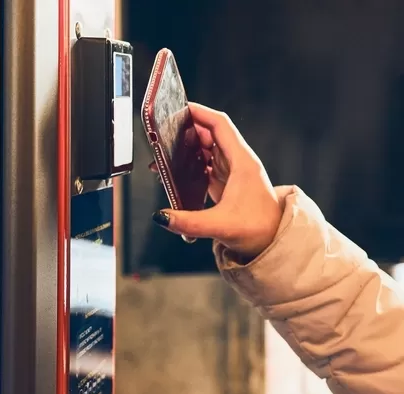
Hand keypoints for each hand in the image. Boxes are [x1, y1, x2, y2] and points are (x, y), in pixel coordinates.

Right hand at [149, 103, 281, 258]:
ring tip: (164, 151)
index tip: (180, 108)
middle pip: (210, 133)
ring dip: (187, 146)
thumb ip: (189, 222)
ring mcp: (232, 171)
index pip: (220, 126)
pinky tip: (175, 170)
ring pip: (207, 148)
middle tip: (163, 132)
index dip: (200, 113)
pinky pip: (205, 163)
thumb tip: (161, 217)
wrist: (275, 241)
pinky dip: (190, 162)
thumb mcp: (221, 226)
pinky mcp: (226, 182)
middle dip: (187, 129)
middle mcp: (238, 162)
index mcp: (242, 162)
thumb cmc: (258, 229)